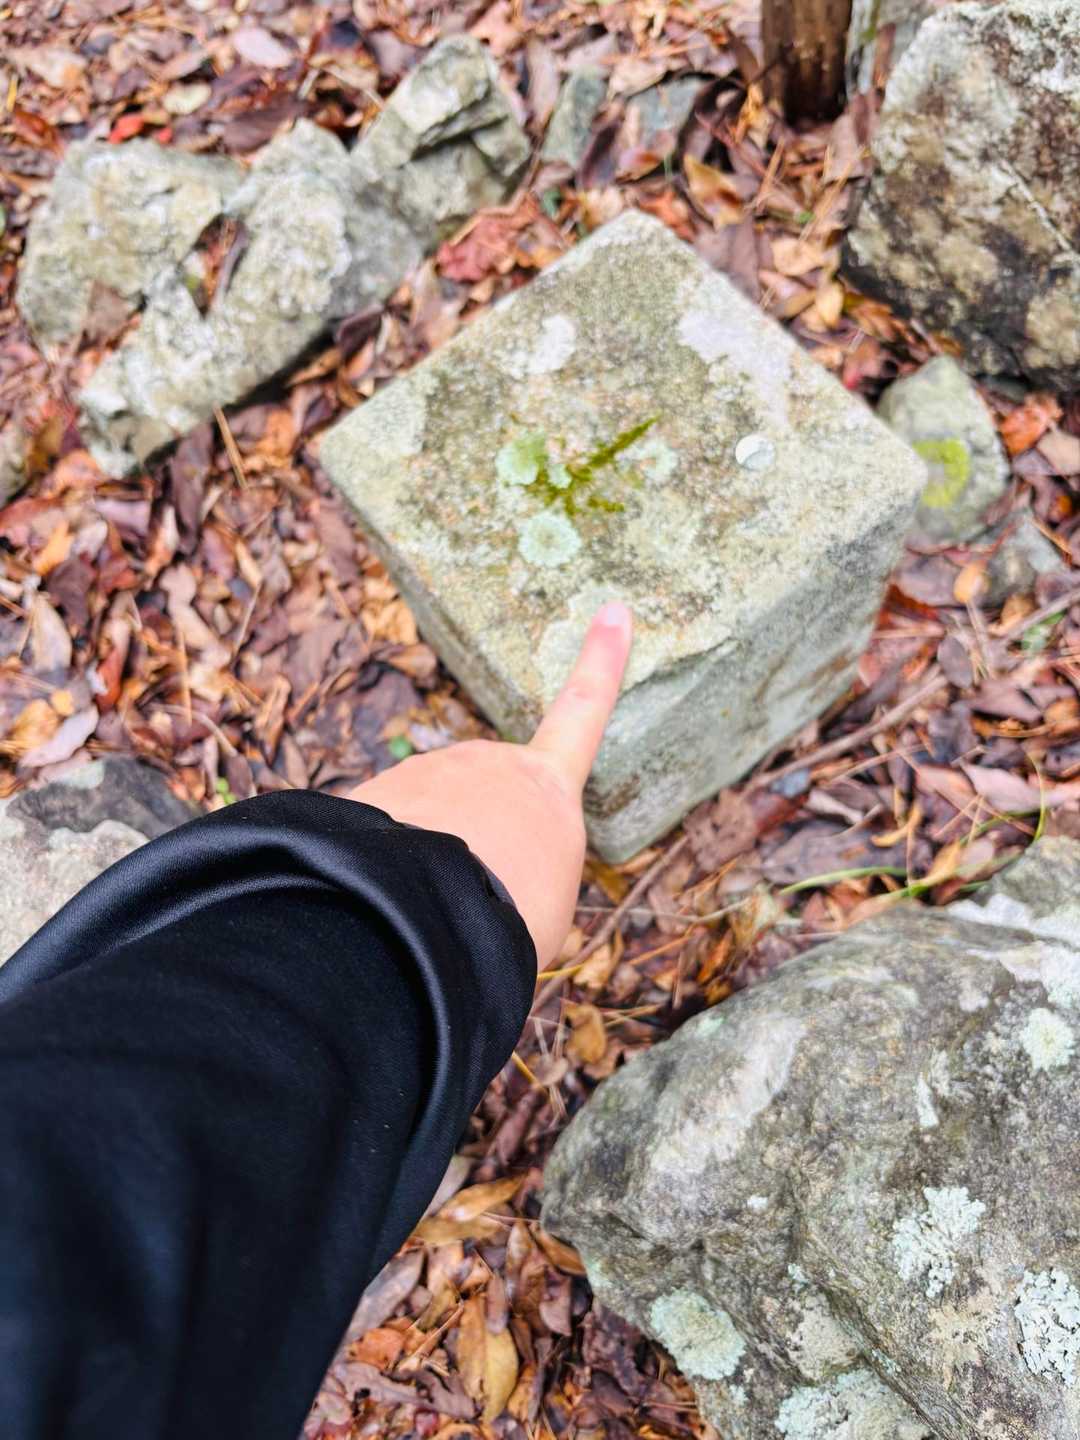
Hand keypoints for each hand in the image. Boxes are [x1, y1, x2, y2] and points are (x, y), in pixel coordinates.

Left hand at [349, 603, 632, 968]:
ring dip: (426, 867)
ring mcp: (429, 773)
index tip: (613, 611)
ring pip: (428, 826)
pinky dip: (383, 869)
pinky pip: (382, 839)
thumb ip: (526, 867)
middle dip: (475, 852)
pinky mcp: (375, 793)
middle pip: (485, 807)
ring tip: (433, 907)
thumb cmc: (508, 920)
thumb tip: (477, 864)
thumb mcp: (545, 904)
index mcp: (549, 789)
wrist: (430, 911)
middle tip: (476, 906)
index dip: (602, 663)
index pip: (583, 713)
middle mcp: (489, 765)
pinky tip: (385, 898)